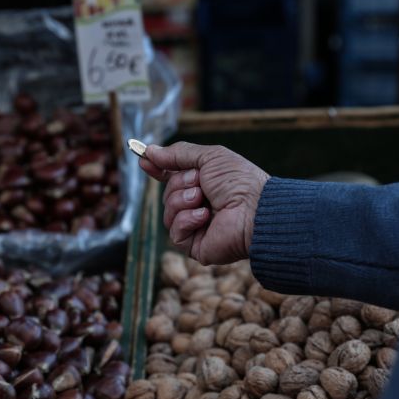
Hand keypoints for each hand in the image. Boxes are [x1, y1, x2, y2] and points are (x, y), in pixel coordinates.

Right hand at [139, 142, 268, 264]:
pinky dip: (187, 220)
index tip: (144, 161)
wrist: (255, 208)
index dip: (158, 170)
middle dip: (179, 184)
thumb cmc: (239, 181)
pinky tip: (205, 216)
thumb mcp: (208, 157)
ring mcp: (197, 228)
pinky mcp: (196, 247)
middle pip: (167, 194)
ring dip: (182, 201)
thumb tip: (149, 151)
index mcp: (205, 186)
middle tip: (198, 182)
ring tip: (202, 199)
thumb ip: (178, 154)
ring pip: (167, 213)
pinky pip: (174, 232)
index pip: (173, 178)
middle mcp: (199, 207)